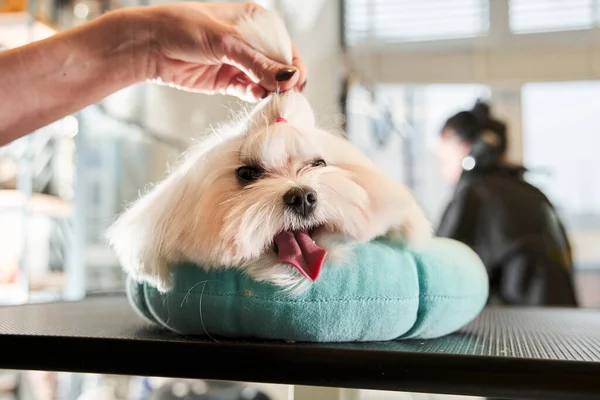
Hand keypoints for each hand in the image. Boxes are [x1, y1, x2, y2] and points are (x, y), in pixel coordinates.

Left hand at [133, 2, 306, 101]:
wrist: (150, 45)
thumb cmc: (184, 29)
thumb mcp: (226, 42)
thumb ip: (258, 63)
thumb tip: (290, 79)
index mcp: (256, 21)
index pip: (285, 47)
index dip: (293, 66)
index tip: (294, 84)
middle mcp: (251, 42)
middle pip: (279, 67)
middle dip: (283, 82)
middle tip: (285, 96)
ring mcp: (240, 62)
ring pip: (266, 82)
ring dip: (271, 92)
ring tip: (272, 99)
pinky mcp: (229, 81)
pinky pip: (251, 91)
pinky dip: (257, 96)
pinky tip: (258, 98)